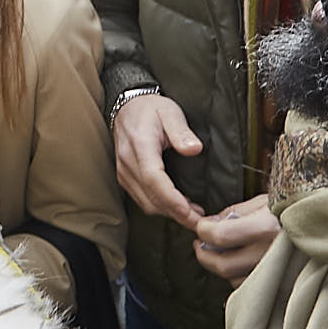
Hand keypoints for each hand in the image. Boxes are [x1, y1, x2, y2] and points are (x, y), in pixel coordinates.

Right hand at [113, 92, 204, 230]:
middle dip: (178, 214)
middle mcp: (128, 162)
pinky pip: (143, 200)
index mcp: (140, 145)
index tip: (190, 212)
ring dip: (171, 213)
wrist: (127, 107)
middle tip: (203, 221)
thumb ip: (182, 131)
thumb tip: (195, 149)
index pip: (154, 178)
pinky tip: (179, 206)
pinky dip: (162, 208)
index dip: (172, 199)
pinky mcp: (126, 178)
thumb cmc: (151, 109)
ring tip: (195, 214)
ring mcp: (124, 172)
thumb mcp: (170, 112)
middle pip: (151, 197)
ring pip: (147, 203)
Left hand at [192, 195, 279, 284]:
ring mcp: (278, 273)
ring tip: (222, 253)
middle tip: (200, 245)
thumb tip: (208, 222)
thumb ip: (234, 212)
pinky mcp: (282, 286)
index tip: (200, 228)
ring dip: (222, 267)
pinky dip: (239, 277)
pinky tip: (241, 264)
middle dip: (204, 255)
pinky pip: (251, 289)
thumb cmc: (295, 209)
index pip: (221, 236)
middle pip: (224, 265)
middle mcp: (272, 254)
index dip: (203, 231)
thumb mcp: (265, 201)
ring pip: (234, 280)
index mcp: (268, 227)